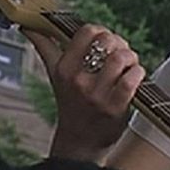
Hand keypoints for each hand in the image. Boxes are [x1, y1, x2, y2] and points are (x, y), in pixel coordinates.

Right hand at [25, 24, 145, 161]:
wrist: (80, 141)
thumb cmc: (72, 104)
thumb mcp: (55, 76)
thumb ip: (46, 49)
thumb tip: (31, 28)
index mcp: (64, 68)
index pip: (87, 32)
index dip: (102, 31)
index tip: (106, 42)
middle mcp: (78, 79)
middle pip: (107, 42)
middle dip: (120, 44)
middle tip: (122, 54)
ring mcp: (97, 94)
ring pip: (121, 58)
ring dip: (132, 58)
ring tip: (131, 65)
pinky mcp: (115, 106)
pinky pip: (132, 79)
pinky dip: (139, 73)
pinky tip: (136, 76)